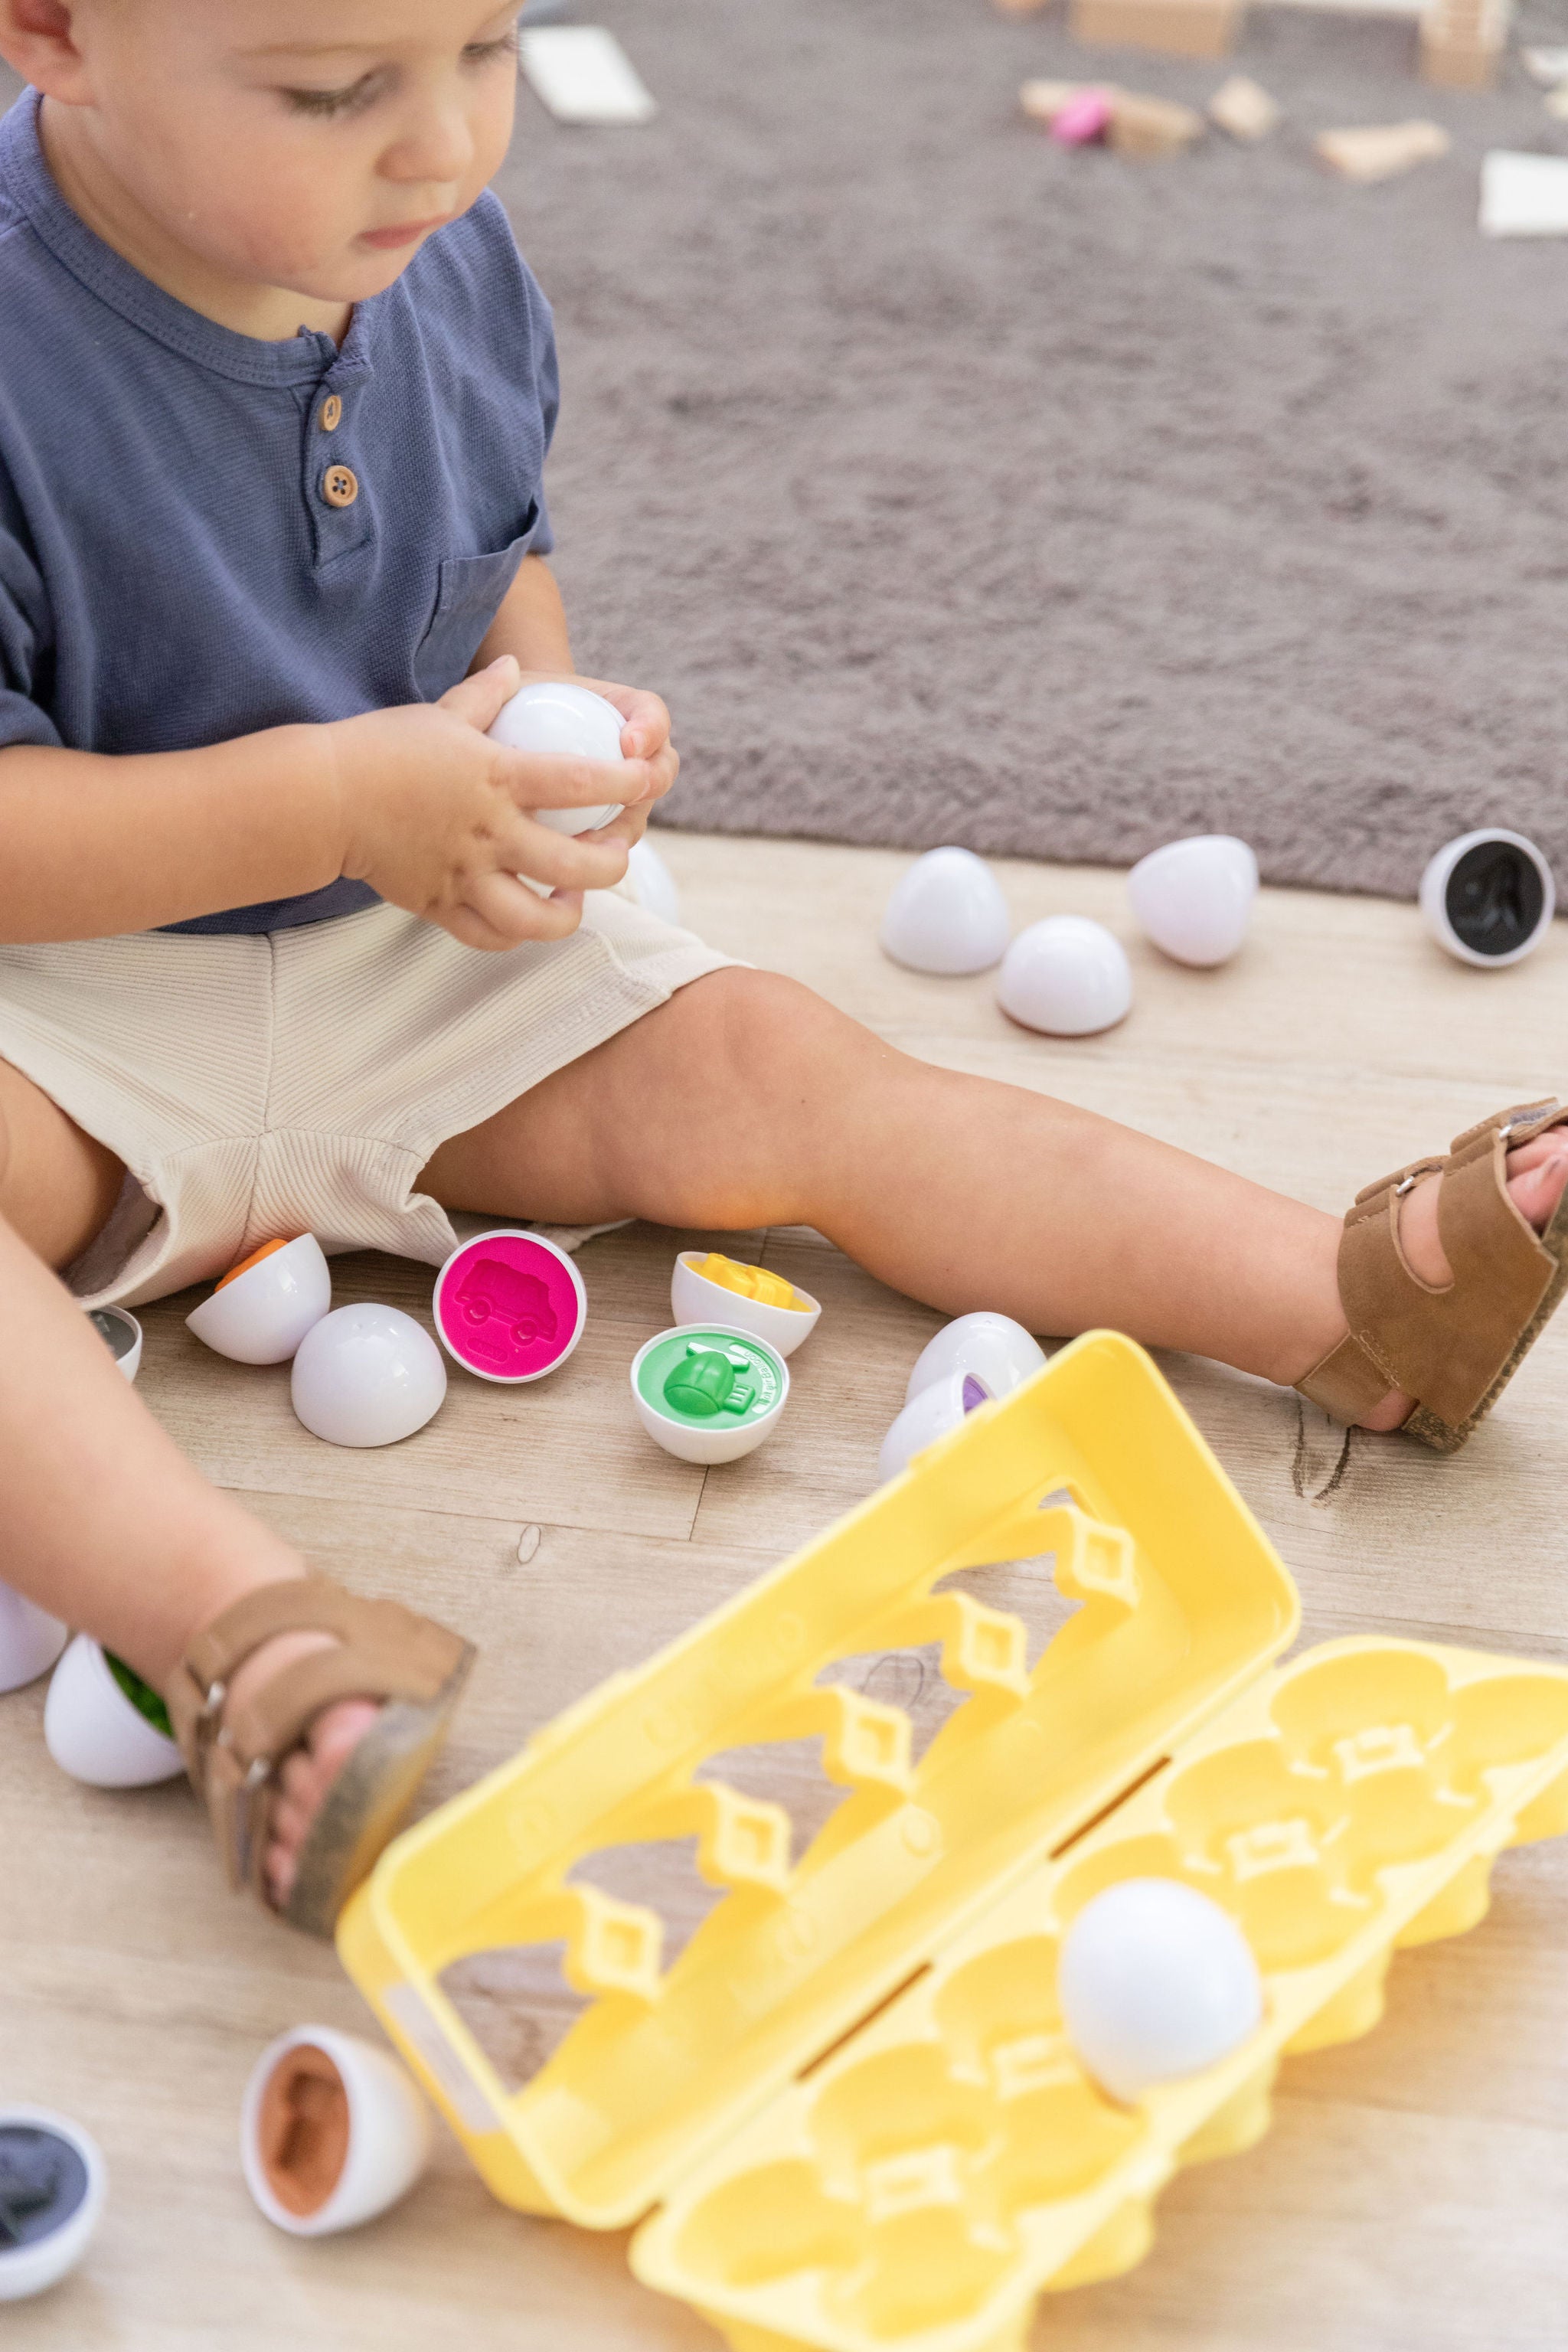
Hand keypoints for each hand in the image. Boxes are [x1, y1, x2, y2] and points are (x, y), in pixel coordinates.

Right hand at [327, 659, 662, 950]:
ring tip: (574, 895)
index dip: (626, 783)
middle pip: (577, 864)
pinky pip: (490, 936)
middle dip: (612, 861)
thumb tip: (515, 667)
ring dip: (568, 912)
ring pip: (537, 917)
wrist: (323, 797)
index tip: (645, 781)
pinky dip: (517, 934)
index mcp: (497, 777)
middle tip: (614, 849)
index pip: (582, 782)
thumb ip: (487, 695)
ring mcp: (465, 875)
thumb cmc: (382, 747)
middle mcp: (489, 832)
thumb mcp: (441, 713)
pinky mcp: (439, 905)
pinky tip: (527, 916)